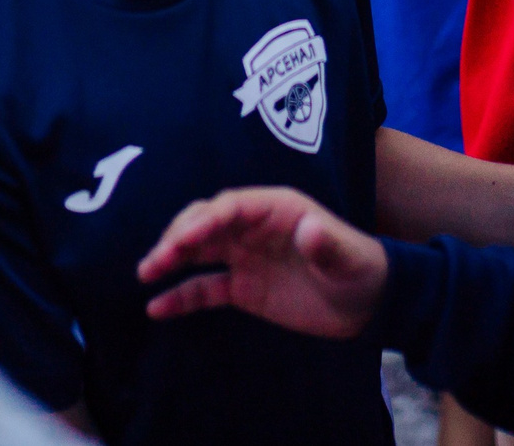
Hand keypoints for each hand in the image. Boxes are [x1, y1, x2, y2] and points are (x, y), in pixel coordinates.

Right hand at [137, 187, 387, 339]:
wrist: (368, 304)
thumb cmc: (360, 270)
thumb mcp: (347, 258)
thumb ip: (325, 243)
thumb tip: (308, 227)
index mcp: (277, 209)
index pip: (231, 206)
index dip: (205, 219)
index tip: (182, 240)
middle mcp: (255, 227)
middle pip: (207, 223)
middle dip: (179, 236)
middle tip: (156, 261)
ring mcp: (246, 257)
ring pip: (199, 251)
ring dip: (171, 259)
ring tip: (145, 274)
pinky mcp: (244, 286)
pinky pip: (205, 287)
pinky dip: (181, 295)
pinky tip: (157, 307)